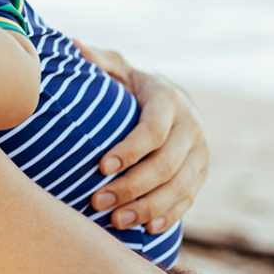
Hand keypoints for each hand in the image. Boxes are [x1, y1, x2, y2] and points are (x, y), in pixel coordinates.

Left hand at [74, 41, 208, 233]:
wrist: (171, 102)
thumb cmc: (131, 84)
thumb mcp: (117, 67)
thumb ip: (98, 60)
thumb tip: (72, 45)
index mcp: (168, 99)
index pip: (153, 130)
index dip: (129, 150)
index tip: (101, 166)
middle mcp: (190, 127)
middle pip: (165, 164)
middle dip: (132, 186)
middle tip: (98, 201)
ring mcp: (200, 153)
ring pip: (178, 187)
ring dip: (148, 207)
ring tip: (116, 220)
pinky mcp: (201, 173)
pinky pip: (188, 199)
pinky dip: (168, 215)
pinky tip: (147, 228)